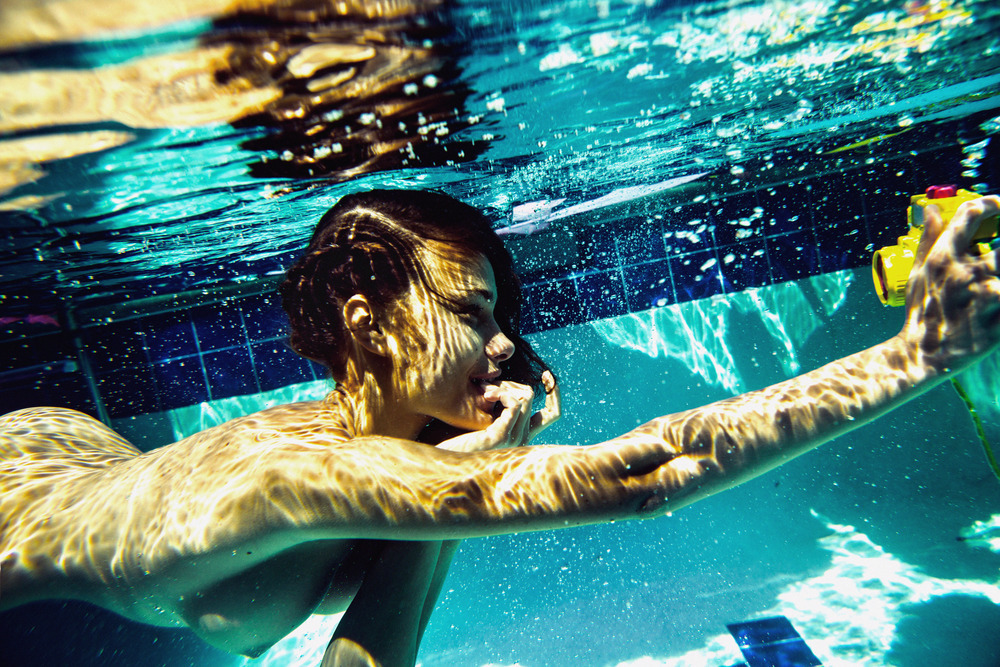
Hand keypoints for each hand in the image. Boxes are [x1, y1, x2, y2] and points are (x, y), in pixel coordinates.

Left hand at [438, 371, 560, 451]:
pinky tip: (485, 395)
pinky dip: (501, 392)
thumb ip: (497, 405)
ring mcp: (514, 439)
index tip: (546, 374)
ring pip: (526, 396)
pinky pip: (514, 402)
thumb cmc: (451, 437)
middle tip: (489, 385)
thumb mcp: (480, 416)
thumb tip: (507, 384)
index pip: (552, 414)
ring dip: (504, 385)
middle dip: (515, 384)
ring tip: (483, 390)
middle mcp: (522, 439)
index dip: (555, 392)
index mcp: (520, 435)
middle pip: (542, 401)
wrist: (436, 456)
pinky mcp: (502, 435)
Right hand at [900, 194, 999, 372]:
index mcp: (944, 258)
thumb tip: (930, 210)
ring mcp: (986, 297)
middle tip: (999, 253)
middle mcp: (966, 273)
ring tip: (992, 280)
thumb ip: (928, 239)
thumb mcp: (918, 273)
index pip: (971, 212)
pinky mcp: (999, 323)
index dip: (991, 203)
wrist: (922, 356)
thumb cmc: (921, 312)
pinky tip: (996, 301)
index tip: (998, 206)